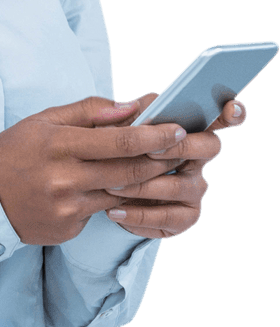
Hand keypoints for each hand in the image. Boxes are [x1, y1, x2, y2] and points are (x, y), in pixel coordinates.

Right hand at [0, 95, 199, 245]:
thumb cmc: (16, 150)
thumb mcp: (45, 120)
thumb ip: (90, 111)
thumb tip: (131, 107)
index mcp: (59, 144)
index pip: (119, 141)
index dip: (154, 136)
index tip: (177, 129)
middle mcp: (64, 178)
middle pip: (129, 171)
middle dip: (162, 159)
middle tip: (184, 148)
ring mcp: (67, 207)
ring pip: (122, 194)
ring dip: (147, 181)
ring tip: (162, 166)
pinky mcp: (68, 228)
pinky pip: (102, 211)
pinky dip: (113, 198)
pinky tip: (117, 188)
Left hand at [103, 95, 246, 238]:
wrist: (94, 192)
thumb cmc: (109, 153)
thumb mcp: (109, 127)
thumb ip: (122, 114)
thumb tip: (134, 108)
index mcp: (184, 131)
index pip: (218, 116)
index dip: (232, 112)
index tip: (231, 108)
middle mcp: (196, 159)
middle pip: (208, 147)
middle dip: (180, 147)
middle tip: (149, 150)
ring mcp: (192, 189)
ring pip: (180, 186)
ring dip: (144, 187)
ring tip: (112, 187)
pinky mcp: (182, 218)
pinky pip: (167, 218)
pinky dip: (138, 216)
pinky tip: (115, 211)